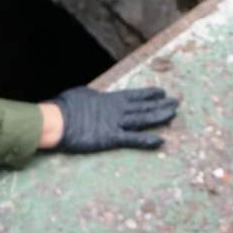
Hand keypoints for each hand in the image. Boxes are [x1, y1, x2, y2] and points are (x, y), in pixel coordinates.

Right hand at [47, 86, 177, 152]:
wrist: (56, 121)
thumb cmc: (64, 107)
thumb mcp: (82, 95)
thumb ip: (94, 97)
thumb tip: (96, 96)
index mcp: (109, 99)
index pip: (134, 95)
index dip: (149, 94)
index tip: (162, 92)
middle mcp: (116, 110)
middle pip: (143, 107)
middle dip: (161, 105)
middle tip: (176, 102)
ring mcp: (115, 124)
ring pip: (142, 120)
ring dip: (159, 117)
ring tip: (173, 114)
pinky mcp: (111, 138)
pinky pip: (132, 139)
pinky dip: (146, 140)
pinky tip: (160, 140)